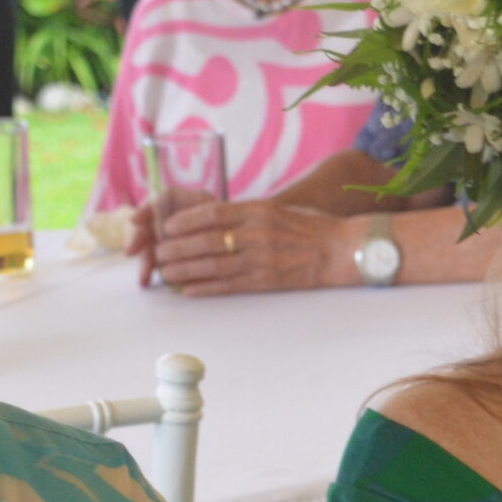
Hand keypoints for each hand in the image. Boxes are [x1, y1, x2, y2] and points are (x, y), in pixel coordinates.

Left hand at [144, 198, 357, 295]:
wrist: (342, 249)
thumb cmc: (310, 227)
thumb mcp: (278, 210)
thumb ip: (247, 214)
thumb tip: (213, 220)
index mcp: (258, 211)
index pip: (212, 213)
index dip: (185, 221)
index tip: (167, 227)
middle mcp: (257, 234)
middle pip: (206, 241)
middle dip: (177, 248)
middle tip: (160, 253)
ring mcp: (261, 259)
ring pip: (213, 265)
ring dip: (185, 270)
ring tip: (166, 273)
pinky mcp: (266, 282)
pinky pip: (229, 286)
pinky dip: (206, 288)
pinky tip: (189, 290)